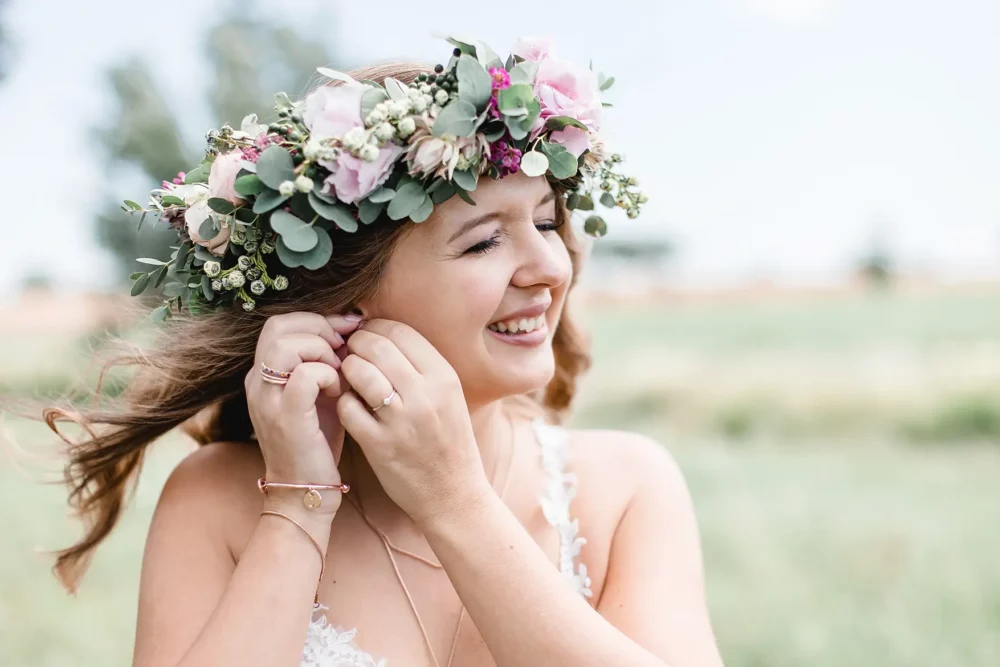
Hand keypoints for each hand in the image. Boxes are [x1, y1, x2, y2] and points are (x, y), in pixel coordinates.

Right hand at [244, 311, 361, 520]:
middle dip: (320, 328)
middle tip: (345, 347)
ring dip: (322, 350)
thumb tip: (350, 329)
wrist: (306, 490)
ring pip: (287, 344)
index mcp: (263, 374)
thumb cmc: (318, 441)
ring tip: (338, 371)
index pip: (280, 323)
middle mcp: (257, 382)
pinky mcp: (285, 416)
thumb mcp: (318, 394)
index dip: (316, 319)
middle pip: (279, 325)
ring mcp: (267, 399)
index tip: (347, 330)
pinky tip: (338, 391)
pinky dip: (327, 375)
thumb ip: (325, 363)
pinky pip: (304, 374)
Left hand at [335, 318, 491, 523]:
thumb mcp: (449, 396)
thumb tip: (383, 334)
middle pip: (376, 345)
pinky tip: (351, 407)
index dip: (375, 327)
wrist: (454, 495)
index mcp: (444, 377)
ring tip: (348, 378)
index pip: (399, 330)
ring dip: (346, 370)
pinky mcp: (380, 445)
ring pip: (358, 372)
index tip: (367, 336)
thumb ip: (421, 366)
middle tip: (349, 353)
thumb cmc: (448, 441)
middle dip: (356, 344)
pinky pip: (347, 408)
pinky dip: (343, 402)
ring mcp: (401, 421)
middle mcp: (425, 395)